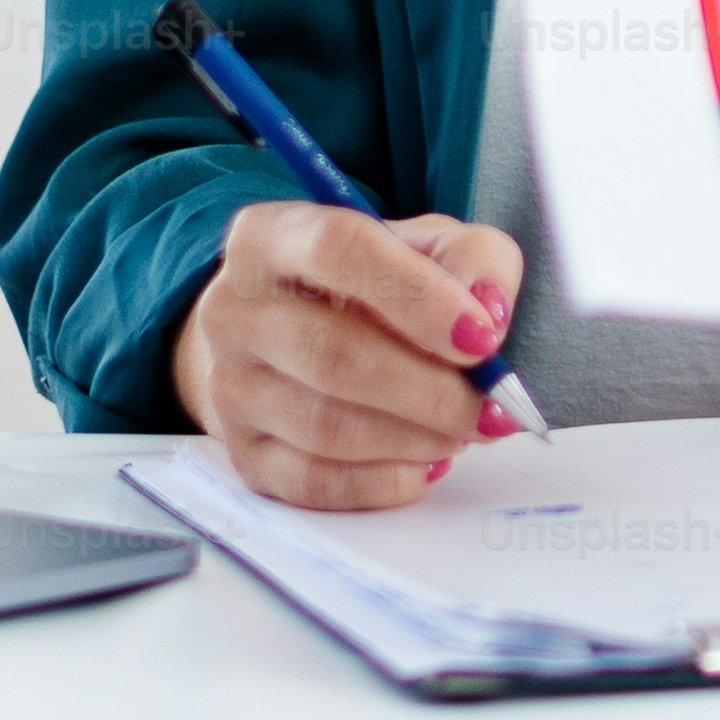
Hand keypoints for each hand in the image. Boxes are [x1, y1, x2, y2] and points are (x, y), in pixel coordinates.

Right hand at [169, 202, 525, 509]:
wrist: (301, 334)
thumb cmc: (375, 286)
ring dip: (415, 437)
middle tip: (489, 404)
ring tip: (464, 429)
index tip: (482, 337)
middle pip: (332, 353)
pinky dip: (385, 481)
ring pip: (327, 427)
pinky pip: (316, 483)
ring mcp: (230, 388)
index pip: (338, 249)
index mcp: (269, 237)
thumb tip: (487, 312)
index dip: (418, 296)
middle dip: (430, 388)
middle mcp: (233, 310)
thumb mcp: (431, 246)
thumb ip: (475, 260)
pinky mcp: (244, 456)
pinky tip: (427, 461)